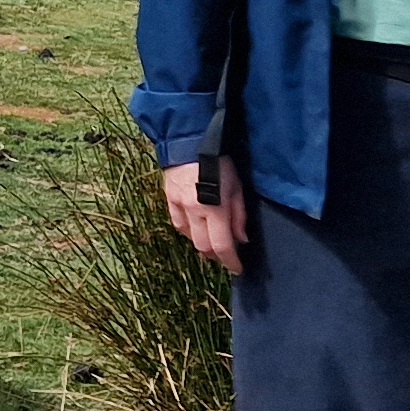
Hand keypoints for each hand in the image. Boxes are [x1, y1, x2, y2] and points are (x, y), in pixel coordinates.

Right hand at [161, 156, 247, 272]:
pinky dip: (188, 231)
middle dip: (216, 256)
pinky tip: (195, 229)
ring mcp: (179, 206)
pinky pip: (178, 224)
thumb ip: (239, 215)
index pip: (222, 246)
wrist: (189, 141)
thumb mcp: (237, 187)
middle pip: (203, 247)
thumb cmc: (220, 162)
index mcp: (215, 209)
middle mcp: (195, 211)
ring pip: (189, 237)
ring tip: (212, 242)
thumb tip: (241, 239)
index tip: (237, 269)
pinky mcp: (169, 200)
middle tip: (226, 256)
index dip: (231, 261)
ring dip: (202, 244)